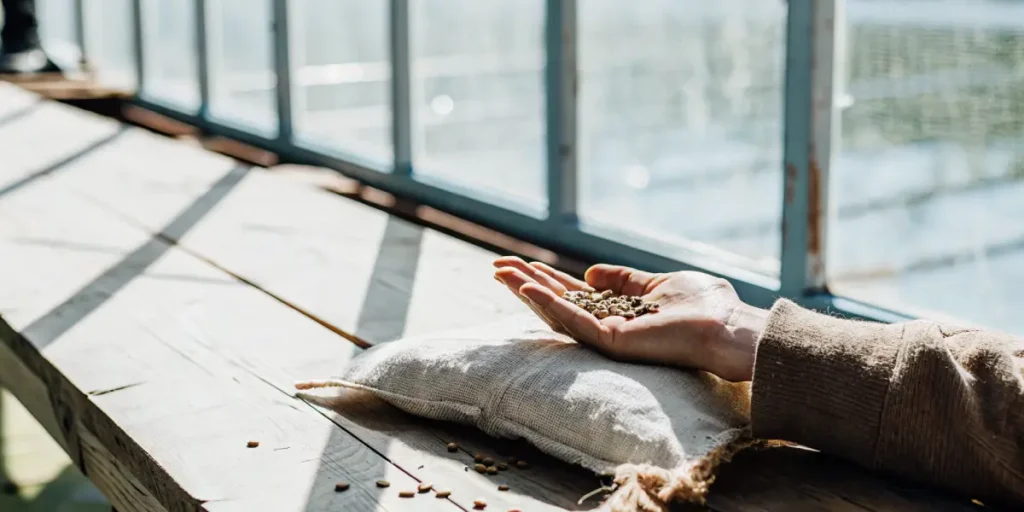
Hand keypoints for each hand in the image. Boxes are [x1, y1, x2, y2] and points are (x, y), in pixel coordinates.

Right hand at [493, 257, 767, 381]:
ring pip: (557, 311)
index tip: (517, 264)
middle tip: (495, 267)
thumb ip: (624, 280)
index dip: (544, 278)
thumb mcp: (657, 283)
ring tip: (500, 272)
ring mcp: (608, 336)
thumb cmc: (706, 307)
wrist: (730, 329)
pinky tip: (527, 287)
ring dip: (527, 291)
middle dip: (526, 284)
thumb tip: (590, 272)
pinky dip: (548, 303)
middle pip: (557, 302)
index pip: (572, 295)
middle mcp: (608, 326)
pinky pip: (573, 320)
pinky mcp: (612, 341)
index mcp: (618, 313)